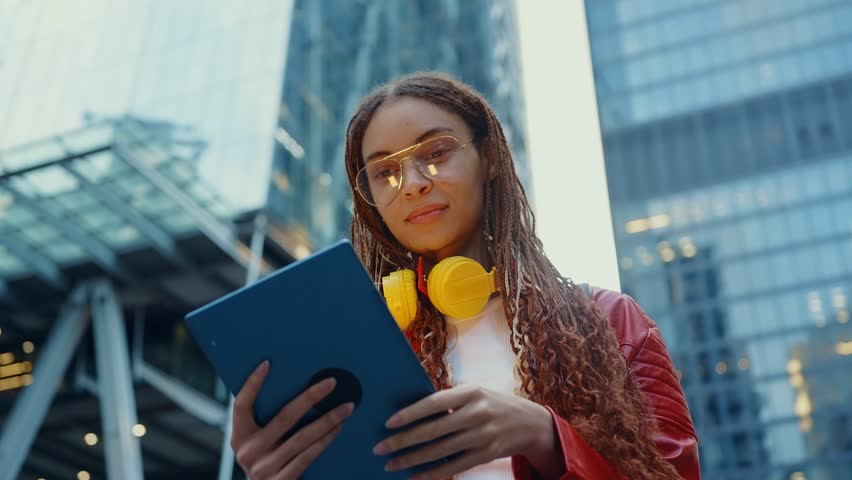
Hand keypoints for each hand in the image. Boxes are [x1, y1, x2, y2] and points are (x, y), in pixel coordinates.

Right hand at [230, 361, 354, 479]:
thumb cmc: (267, 462)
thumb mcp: (258, 443)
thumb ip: (266, 423)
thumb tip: (296, 386)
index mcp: (240, 437)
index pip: (241, 405)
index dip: (252, 384)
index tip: (267, 364)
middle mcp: (248, 452)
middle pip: (284, 417)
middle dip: (310, 397)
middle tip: (331, 383)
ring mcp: (264, 469)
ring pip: (302, 437)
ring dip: (328, 420)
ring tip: (346, 407)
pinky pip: (308, 456)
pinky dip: (325, 440)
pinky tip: (338, 429)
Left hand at [372, 384, 559, 479]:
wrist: (531, 423)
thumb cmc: (494, 403)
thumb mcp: (476, 392)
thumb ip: (450, 400)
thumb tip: (413, 411)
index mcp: (471, 392)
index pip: (434, 403)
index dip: (410, 413)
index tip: (389, 422)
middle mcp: (477, 413)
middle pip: (433, 430)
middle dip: (403, 441)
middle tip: (380, 448)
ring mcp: (482, 436)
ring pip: (440, 451)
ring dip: (412, 459)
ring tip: (391, 464)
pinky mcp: (486, 455)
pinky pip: (453, 467)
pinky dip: (432, 474)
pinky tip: (414, 477)